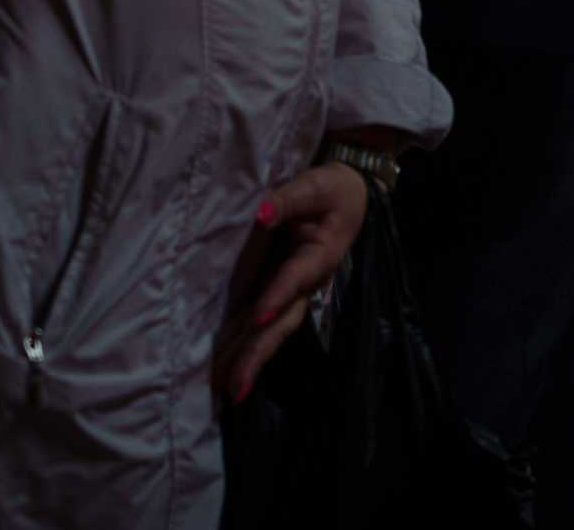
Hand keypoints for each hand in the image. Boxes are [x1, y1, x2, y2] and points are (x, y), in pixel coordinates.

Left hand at [212, 161, 368, 405]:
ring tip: (223, 388)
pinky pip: (257, 321)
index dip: (279, 295)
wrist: (350, 198)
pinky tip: (222, 364)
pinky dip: (240, 343)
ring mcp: (291, 290)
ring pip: (268, 329)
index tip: (261, 316)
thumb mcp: (317, 186)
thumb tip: (262, 210)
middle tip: (237, 387)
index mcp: (319, 256)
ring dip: (245, 357)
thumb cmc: (333, 190)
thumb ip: (289, 199)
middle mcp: (306, 282)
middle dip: (258, 353)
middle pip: (281, 322)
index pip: (295, 278)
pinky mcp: (276, 288)